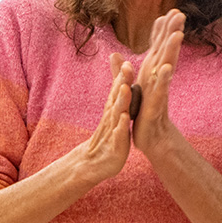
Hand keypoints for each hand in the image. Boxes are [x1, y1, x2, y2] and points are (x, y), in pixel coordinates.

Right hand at [70, 55, 133, 186]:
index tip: (126, 60)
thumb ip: (116, 96)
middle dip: (122, 82)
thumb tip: (121, 78)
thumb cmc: (106, 137)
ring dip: (122, 100)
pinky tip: (125, 118)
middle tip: (127, 66)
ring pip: (117, 113)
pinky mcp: (116, 147)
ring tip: (126, 88)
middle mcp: (111, 117)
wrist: (94, 163)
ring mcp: (113, 131)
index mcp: (113, 110)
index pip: (117, 90)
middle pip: (117, 97)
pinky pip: (119, 135)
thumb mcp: (112, 115)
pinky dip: (121, 126)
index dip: (122, 76)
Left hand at [130, 9, 184, 160]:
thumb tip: (114, 53)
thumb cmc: (142, 112)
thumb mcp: (129, 88)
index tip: (173, 10)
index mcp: (151, 73)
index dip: (164, 29)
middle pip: (166, 52)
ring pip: (166, 67)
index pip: (158, 47)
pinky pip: (160, 91)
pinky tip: (166, 68)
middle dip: (172, 32)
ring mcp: (158, 91)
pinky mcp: (156, 105)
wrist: (152, 138)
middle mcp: (157, 78)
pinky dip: (163, 79)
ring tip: (178, 35)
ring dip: (172, 51)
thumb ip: (122, 69)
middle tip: (181, 14)